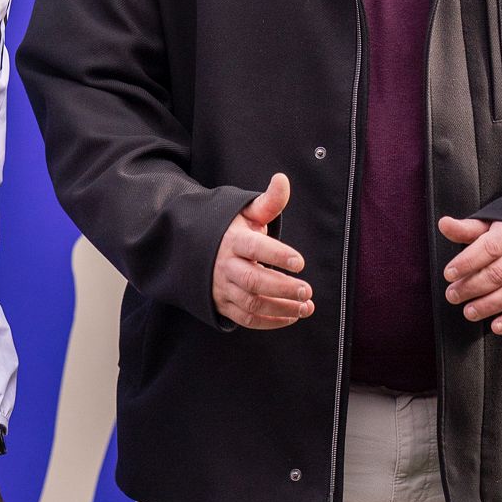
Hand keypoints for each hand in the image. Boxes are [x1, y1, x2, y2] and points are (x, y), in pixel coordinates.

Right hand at [212, 173, 312, 329]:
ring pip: (251, 303)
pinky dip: (269, 322)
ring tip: (306, 306)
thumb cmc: (230, 228)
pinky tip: (291, 317)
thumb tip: (282, 179)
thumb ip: (269, 201)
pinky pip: (245, 318)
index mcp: (232, 239)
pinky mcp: (222, 304)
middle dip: (282, 288)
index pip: (254, 248)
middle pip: (253, 280)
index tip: (300, 262)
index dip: (277, 255)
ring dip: (281, 308)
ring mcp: (222, 287)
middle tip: (307, 290)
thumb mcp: (246, 212)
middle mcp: (225, 265)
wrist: (193, 248)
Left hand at [439, 217, 501, 333]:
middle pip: (499, 272)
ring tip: (469, 312)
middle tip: (453, 295)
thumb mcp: (487, 227)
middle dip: (472, 287)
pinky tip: (496, 326)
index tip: (449, 273)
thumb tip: (444, 224)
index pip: (488, 247)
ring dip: (490, 305)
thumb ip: (465, 230)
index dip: (467, 262)